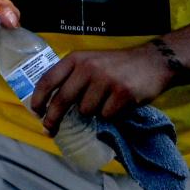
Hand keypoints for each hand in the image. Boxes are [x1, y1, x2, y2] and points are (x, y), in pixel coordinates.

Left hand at [28, 44, 173, 131]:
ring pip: (86, 110)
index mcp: (75, 59)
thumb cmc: (116, 66)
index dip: (38, 98)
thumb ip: (72, 76)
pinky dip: (110, 114)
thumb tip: (50, 105)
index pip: (48, 79)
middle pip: (62, 100)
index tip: (35, 112)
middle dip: (53, 118)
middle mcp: (88, 67)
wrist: (153, 61)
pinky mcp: (122, 93)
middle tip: (49, 130)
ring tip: (105, 101)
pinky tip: (119, 103)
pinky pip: (106, 115)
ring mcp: (105, 80)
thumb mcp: (90, 62)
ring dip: (93, 112)